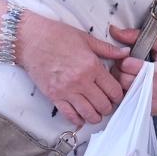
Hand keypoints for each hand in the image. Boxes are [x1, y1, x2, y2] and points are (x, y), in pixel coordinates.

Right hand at [17, 13, 129, 127]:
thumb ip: (107, 49)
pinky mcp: (53, 96)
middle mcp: (81, 81)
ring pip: (88, 114)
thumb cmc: (57, 36)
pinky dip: (77, 119)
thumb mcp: (86, 39)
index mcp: (92, 66)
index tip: (117, 95)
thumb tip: (125, 52)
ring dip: (95, 116)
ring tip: (96, 112)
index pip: (114, 90)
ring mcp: (66, 91)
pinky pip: (69, 115)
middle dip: (108, 107)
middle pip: (103, 105)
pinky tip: (81, 116)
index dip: (118, 95)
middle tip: (107, 104)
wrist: (30, 40)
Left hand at [109, 25, 156, 115]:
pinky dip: (130, 92)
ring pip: (123, 92)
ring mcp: (154, 104)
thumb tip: (114, 31)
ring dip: (123, 82)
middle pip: (122, 80)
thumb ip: (137, 36)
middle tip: (129, 65)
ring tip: (133, 75)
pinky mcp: (152, 111)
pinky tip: (138, 85)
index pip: (126, 65)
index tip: (130, 56)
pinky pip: (130, 102)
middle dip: (121, 70)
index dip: (125, 58)